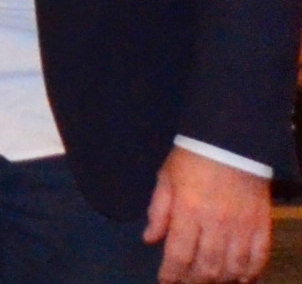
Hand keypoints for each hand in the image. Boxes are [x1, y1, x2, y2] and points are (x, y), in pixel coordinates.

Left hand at [148, 146, 271, 282]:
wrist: (230, 142)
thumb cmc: (192, 159)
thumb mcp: (166, 179)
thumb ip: (159, 210)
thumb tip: (150, 239)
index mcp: (188, 211)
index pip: (179, 253)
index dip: (171, 273)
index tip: (165, 281)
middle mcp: (216, 224)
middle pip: (207, 266)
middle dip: (194, 281)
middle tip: (186, 283)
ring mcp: (242, 227)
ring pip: (233, 267)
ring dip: (221, 280)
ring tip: (210, 281)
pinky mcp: (262, 225)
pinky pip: (259, 257)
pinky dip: (251, 272)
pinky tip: (241, 278)